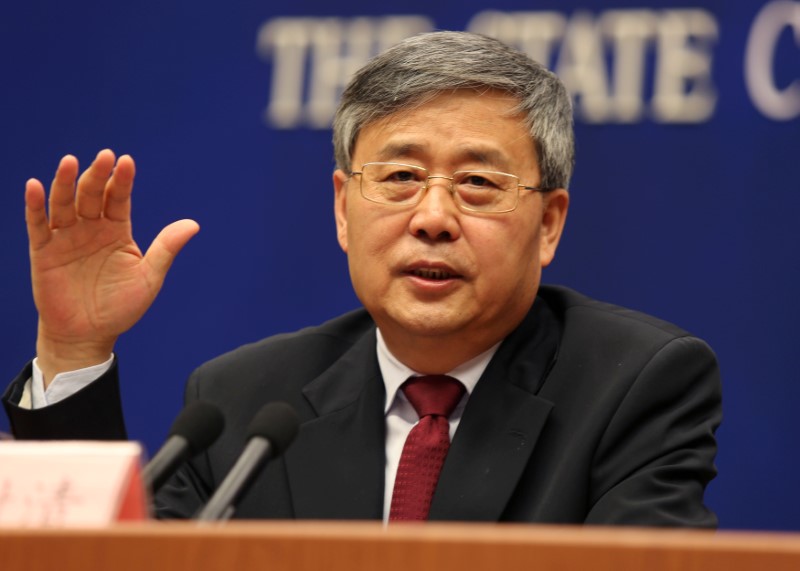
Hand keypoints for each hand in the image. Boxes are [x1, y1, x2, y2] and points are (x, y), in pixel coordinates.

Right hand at [26, 150, 198, 384]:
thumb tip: (194, 224)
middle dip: (97, 175)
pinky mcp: (44, 252)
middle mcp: (91, 229)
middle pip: (92, 195)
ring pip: (64, 203)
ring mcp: (66, 238)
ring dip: (66, 182)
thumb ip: (166, 249)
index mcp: (117, 231)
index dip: (122, 181)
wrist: (88, 335)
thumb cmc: (120, 307)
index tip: (127, 161)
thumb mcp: (148, 277)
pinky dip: (35, 205)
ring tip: (71, 162)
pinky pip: (38, 224)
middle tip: (104, 156)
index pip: (119, 199)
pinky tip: (35, 186)